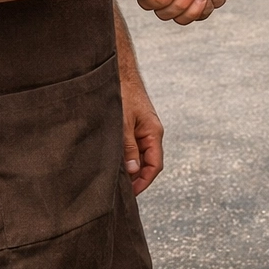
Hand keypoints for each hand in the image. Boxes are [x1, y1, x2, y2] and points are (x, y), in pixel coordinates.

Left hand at [119, 71, 163, 194]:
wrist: (120, 73)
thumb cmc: (124, 94)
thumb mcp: (124, 122)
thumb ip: (128, 147)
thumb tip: (132, 170)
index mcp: (153, 133)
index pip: (154, 165)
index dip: (144, 182)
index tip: (131, 194)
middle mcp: (151, 134)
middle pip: (148, 163)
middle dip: (136, 178)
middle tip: (120, 192)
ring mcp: (142, 130)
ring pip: (139, 156)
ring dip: (129, 168)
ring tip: (114, 180)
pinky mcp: (133, 127)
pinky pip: (132, 147)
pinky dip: (125, 157)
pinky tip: (113, 163)